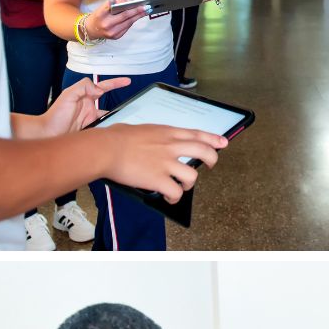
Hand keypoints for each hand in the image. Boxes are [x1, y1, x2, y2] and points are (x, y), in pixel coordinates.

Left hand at [38, 77, 131, 134]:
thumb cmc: (54, 115)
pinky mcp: (89, 131)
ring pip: (107, 118)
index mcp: (84, 96)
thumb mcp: (68, 95)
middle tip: (129, 107)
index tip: (127, 81)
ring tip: (119, 123)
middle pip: (108, 104)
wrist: (47, 133)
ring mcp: (89, 120)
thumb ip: (83, 87)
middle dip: (118, 106)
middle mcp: (88, 107)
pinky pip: (102, 129)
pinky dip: (106, 130)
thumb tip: (98, 89)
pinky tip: (108, 134)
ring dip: (112, 120)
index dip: (115, 83)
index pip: (103, 87)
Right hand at [83, 1, 145, 40]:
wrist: (90, 30)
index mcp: (101, 15)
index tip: (136, 2)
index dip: (126, 5)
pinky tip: (138, 16)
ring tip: (146, 11)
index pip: (115, 8)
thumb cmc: (98, 17)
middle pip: (125, 16)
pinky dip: (132, 21)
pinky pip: (127, 27)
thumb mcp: (101, 7)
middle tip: (146, 7)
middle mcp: (106, 24)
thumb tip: (128, 2)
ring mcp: (112, 32)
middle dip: (137, 11)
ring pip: (128, 22)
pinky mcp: (116, 37)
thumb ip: (113, 4)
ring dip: (138, 16)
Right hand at [104, 123, 226, 203]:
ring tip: (180, 186)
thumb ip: (151, 135)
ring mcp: (166, 163)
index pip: (197, 134)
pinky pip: (176, 192)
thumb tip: (149, 140)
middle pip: (204, 151)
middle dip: (212, 159)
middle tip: (211, 165)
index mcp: (167, 133)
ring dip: (189, 183)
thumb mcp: (139, 129)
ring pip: (193, 176)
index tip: (223, 142)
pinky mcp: (159, 179)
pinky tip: (168, 198)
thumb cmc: (115, 137)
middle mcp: (171, 146)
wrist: (106, 149)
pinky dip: (174, 198)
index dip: (213, 139)